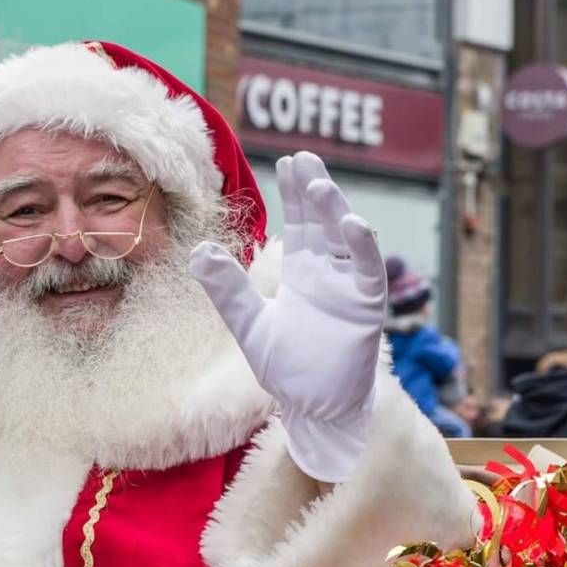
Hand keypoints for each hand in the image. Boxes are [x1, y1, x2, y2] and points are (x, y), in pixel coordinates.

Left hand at [189, 152, 385, 481]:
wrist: (314, 409)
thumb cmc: (286, 369)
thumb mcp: (248, 325)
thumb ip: (226, 290)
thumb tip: (197, 252)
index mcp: (302, 272)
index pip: (298, 224)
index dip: (294, 194)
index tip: (286, 161)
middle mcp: (329, 272)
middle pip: (323, 221)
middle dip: (313, 190)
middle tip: (303, 158)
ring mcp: (350, 287)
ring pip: (347, 238)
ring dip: (335, 211)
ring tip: (319, 185)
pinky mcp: (367, 307)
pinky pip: (369, 270)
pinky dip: (363, 246)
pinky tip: (353, 223)